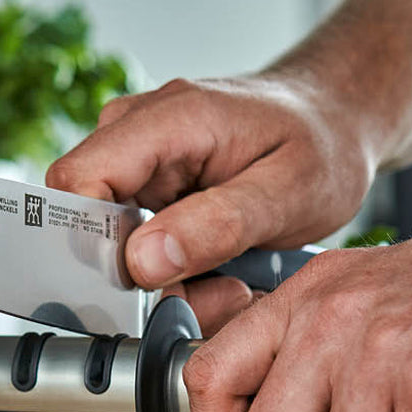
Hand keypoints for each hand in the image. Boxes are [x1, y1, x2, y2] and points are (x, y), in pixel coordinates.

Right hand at [46, 75, 376, 331]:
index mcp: (166, 119)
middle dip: (144, 280)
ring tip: (229, 280)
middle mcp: (134, 134)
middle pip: (90, 226)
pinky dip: (174, 276)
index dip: (97, 246)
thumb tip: (140, 262)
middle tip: (218, 291)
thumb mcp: (288, 191)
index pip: (77, 184)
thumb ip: (216, 225)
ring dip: (166, 284)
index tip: (152, 285)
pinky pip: (135, 249)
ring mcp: (136, 162)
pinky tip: (219, 271)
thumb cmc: (319, 144)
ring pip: (113, 248)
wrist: (333, 123)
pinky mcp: (145, 190)